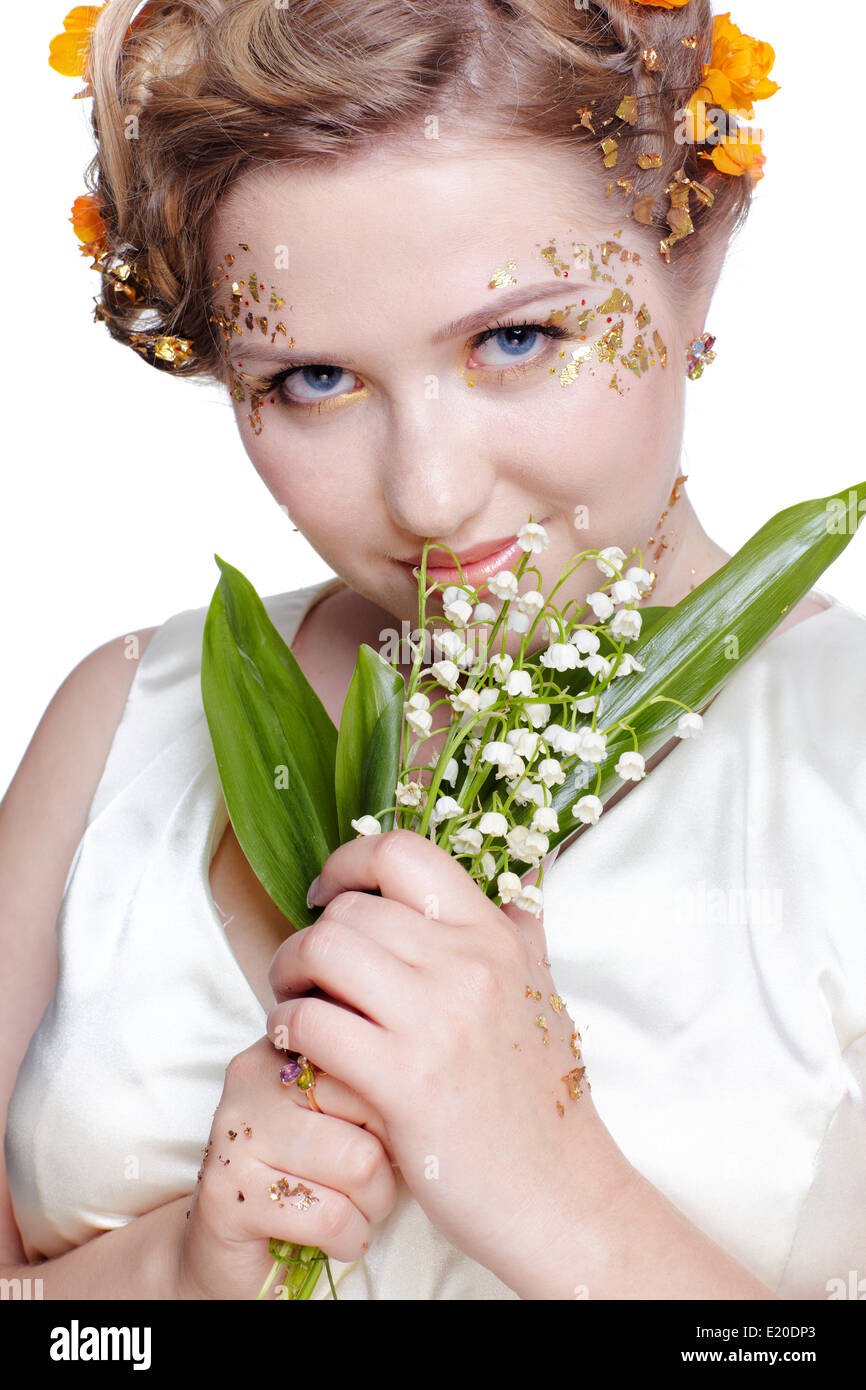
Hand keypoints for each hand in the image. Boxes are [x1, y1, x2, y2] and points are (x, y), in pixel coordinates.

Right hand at [175, 1035, 397, 1299]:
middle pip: (372, 1104)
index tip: (381, 1135)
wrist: (238, 1251)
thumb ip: (370, 1080)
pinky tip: (338, 1238)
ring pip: (360, 1163)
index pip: (372, 1052)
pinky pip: (331, 1215)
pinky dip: (351, 1238)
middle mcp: (253, 1075)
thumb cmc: (310, 1176)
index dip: (394, 1107)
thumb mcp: (342, 1115)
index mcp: (284, 1043)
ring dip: (374, 1204)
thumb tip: (426, 1067)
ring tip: (356, 1210)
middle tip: (372, 1182)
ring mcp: (236, 1132)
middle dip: (390, 1158)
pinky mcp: (228, 1193)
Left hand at [266, 829, 633, 1296]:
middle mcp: (467, 963)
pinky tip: (297, 1048)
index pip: (402, 853)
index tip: (328, 895)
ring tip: (294, 1007)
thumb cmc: (545, 1103)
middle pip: (350, 908)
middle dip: (308, 937)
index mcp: (495, 935)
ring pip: (322, 951)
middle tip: (302, 974)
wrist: (564, 1198)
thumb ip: (524, 935)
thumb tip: (520, 882)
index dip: (348, 862)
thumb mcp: (545, 998)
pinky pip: (314, 1022)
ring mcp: (436, 1019)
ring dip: (289, 977)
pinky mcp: (404, 1080)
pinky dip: (289, 1029)